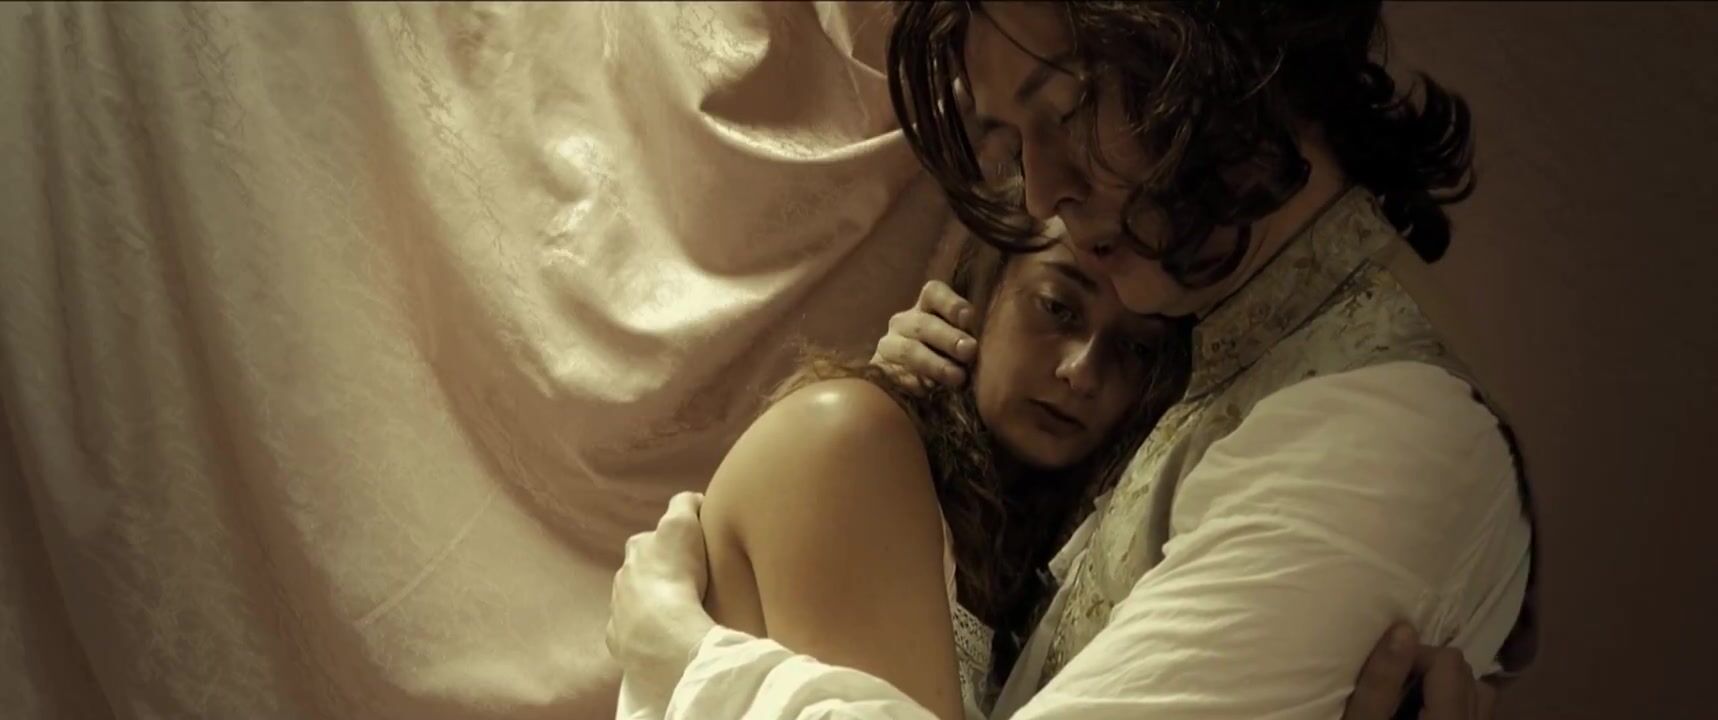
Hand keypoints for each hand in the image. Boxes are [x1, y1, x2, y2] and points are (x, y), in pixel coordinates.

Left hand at [606, 492, 717, 705]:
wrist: (662, 632)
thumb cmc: (675, 573)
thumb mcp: (683, 524)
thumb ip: (685, 504)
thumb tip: (692, 498)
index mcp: (637, 549)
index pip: (651, 539)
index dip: (669, 542)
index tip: (688, 551)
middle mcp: (621, 578)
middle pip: (640, 572)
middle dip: (656, 576)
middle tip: (684, 584)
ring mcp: (618, 612)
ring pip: (633, 604)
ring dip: (650, 606)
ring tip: (675, 615)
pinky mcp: (620, 641)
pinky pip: (632, 635)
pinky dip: (644, 634)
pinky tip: (661, 639)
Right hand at [870, 280, 978, 391]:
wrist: (909, 388)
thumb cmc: (947, 360)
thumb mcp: (958, 344)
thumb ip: (967, 339)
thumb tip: (980, 347)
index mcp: (927, 308)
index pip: (934, 293)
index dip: (951, 304)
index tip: (968, 318)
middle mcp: (905, 322)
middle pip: (924, 324)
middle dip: (949, 338)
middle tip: (969, 351)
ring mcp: (889, 346)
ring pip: (910, 350)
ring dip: (936, 364)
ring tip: (957, 378)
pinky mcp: (879, 369)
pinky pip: (896, 374)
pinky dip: (916, 384)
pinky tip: (931, 391)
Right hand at [1343, 624, 1500, 719]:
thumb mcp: (1364, 719)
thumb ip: (1382, 679)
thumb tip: (1403, 627)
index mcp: (1450, 718)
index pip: (1449, 660)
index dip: (1415, 655)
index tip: (1386, 672)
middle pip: (1467, 671)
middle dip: (1430, 668)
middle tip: (1396, 687)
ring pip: (1479, 691)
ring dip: (1449, 684)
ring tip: (1415, 698)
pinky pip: (1478, 709)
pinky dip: (1457, 701)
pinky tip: (1428, 711)